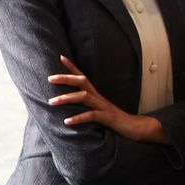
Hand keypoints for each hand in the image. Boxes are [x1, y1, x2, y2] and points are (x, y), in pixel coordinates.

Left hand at [47, 55, 167, 143]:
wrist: (135, 127)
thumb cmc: (114, 120)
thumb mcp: (98, 110)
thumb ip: (87, 105)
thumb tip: (69, 105)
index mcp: (96, 94)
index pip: (82, 77)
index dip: (72, 67)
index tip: (60, 57)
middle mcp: (99, 97)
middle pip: (82, 81)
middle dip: (65, 78)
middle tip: (49, 78)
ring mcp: (103, 106)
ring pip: (84, 97)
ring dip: (67, 98)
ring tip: (52, 102)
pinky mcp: (107, 117)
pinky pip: (92, 116)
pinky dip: (79, 118)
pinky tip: (67, 121)